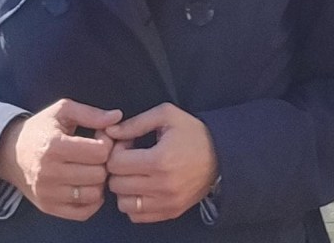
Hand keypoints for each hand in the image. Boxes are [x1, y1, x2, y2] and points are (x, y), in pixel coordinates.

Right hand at [0, 99, 122, 221]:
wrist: (10, 153)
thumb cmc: (41, 129)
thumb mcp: (62, 111)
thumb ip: (91, 113)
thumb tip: (117, 117)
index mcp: (54, 146)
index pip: (100, 152)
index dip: (107, 143)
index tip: (100, 138)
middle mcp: (49, 172)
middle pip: (99, 174)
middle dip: (104, 163)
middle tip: (97, 155)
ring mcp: (48, 193)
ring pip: (94, 195)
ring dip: (98, 182)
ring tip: (91, 169)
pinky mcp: (48, 207)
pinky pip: (84, 213)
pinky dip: (91, 201)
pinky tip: (87, 185)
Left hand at [103, 102, 218, 223]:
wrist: (223, 156)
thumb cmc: (193, 133)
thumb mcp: (167, 116)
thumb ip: (136, 123)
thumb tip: (110, 133)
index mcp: (160, 160)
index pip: (116, 164)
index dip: (116, 151)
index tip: (128, 144)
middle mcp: (162, 186)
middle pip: (117, 185)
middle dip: (118, 169)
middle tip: (130, 159)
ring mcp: (167, 203)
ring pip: (124, 204)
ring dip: (124, 189)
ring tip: (135, 175)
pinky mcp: (171, 212)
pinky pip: (137, 217)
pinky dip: (134, 204)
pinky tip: (142, 189)